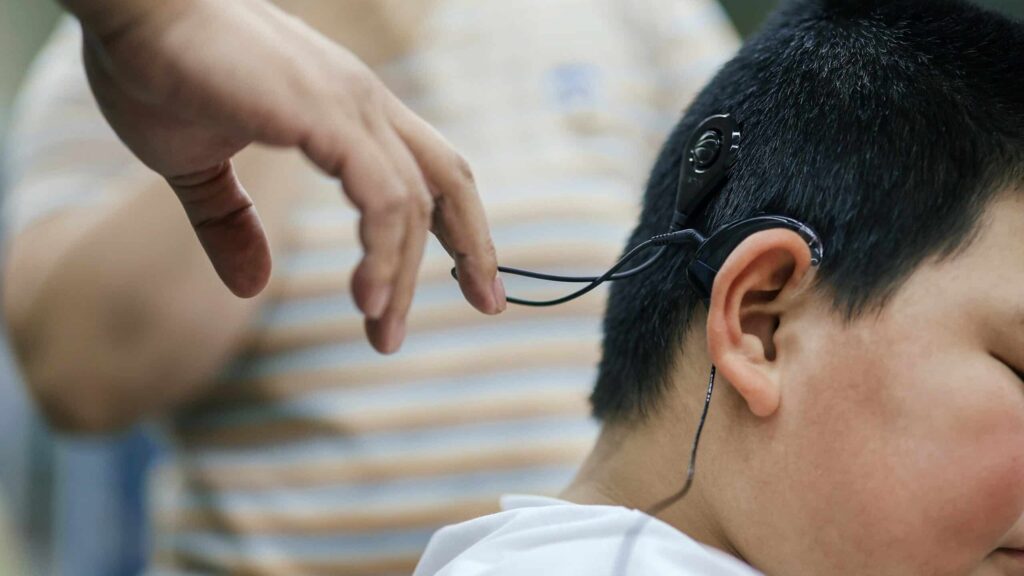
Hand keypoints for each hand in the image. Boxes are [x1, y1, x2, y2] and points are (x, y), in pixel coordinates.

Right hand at [66, 0, 505, 352]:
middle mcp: (364, 106)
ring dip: (405, 274)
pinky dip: (383, 251)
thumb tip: (250, 286)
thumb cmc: (158, 71)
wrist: (129, 7)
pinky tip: (369, 297)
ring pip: (413, 203)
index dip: (456, 225)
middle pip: (450, 180)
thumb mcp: (196, 168)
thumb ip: (229, 225)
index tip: (472, 280)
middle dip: (474, 246)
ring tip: (384, 332)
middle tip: (488, 304)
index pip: (426, 171)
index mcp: (348, 112)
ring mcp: (350, 106)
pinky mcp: (326, 115)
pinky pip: (381, 196)